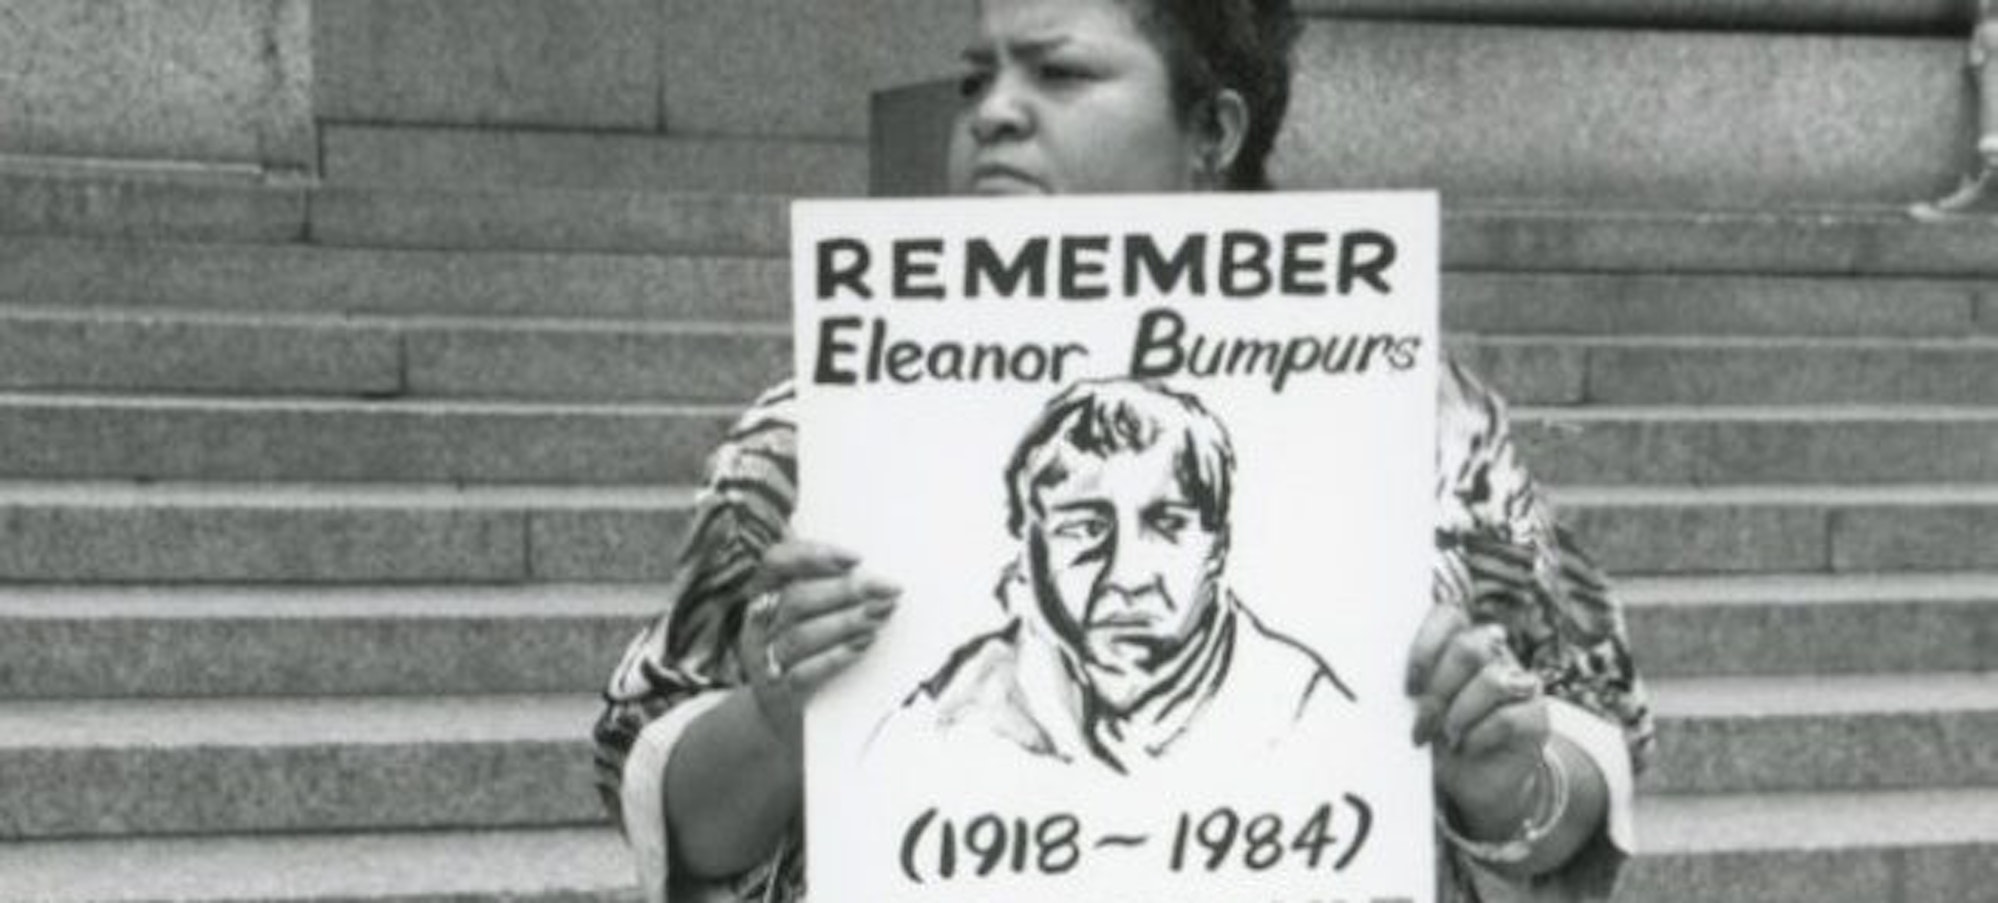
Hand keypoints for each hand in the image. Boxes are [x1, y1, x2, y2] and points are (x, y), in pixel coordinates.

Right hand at [739, 539, 900, 751]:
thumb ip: (821, 591)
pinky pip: (804, 673)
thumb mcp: (801, 619)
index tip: (856, 558)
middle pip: (796, 599)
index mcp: (760, 597)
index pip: (776, 562)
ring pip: (800, 635)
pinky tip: (862, 646)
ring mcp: (765, 662)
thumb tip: (869, 569)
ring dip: (845, 622)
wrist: (778, 719)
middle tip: (887, 588)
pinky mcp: (780, 694)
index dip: (813, 554)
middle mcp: (757, 627)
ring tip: (880, 615)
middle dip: (846, 591)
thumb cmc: (802, 655)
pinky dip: (836, 657)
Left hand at [1406, 603, 1548, 839]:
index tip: (1408, 686)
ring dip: (1459, 713)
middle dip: (1439, 688)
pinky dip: (1478, 736)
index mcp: (1462, 643)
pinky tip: (1467, 747)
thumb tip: (1374, 677)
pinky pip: (1507, 717)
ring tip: (1446, 736)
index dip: (1426, 646)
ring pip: (1492, 680)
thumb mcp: (1417, 709)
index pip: (1449, 617)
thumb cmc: (1438, 738)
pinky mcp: (1536, 718)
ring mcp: (1520, 683)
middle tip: (1422, 721)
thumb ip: (1410, 685)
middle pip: (1470, 647)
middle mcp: (1496, 656)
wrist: (1476, 784)